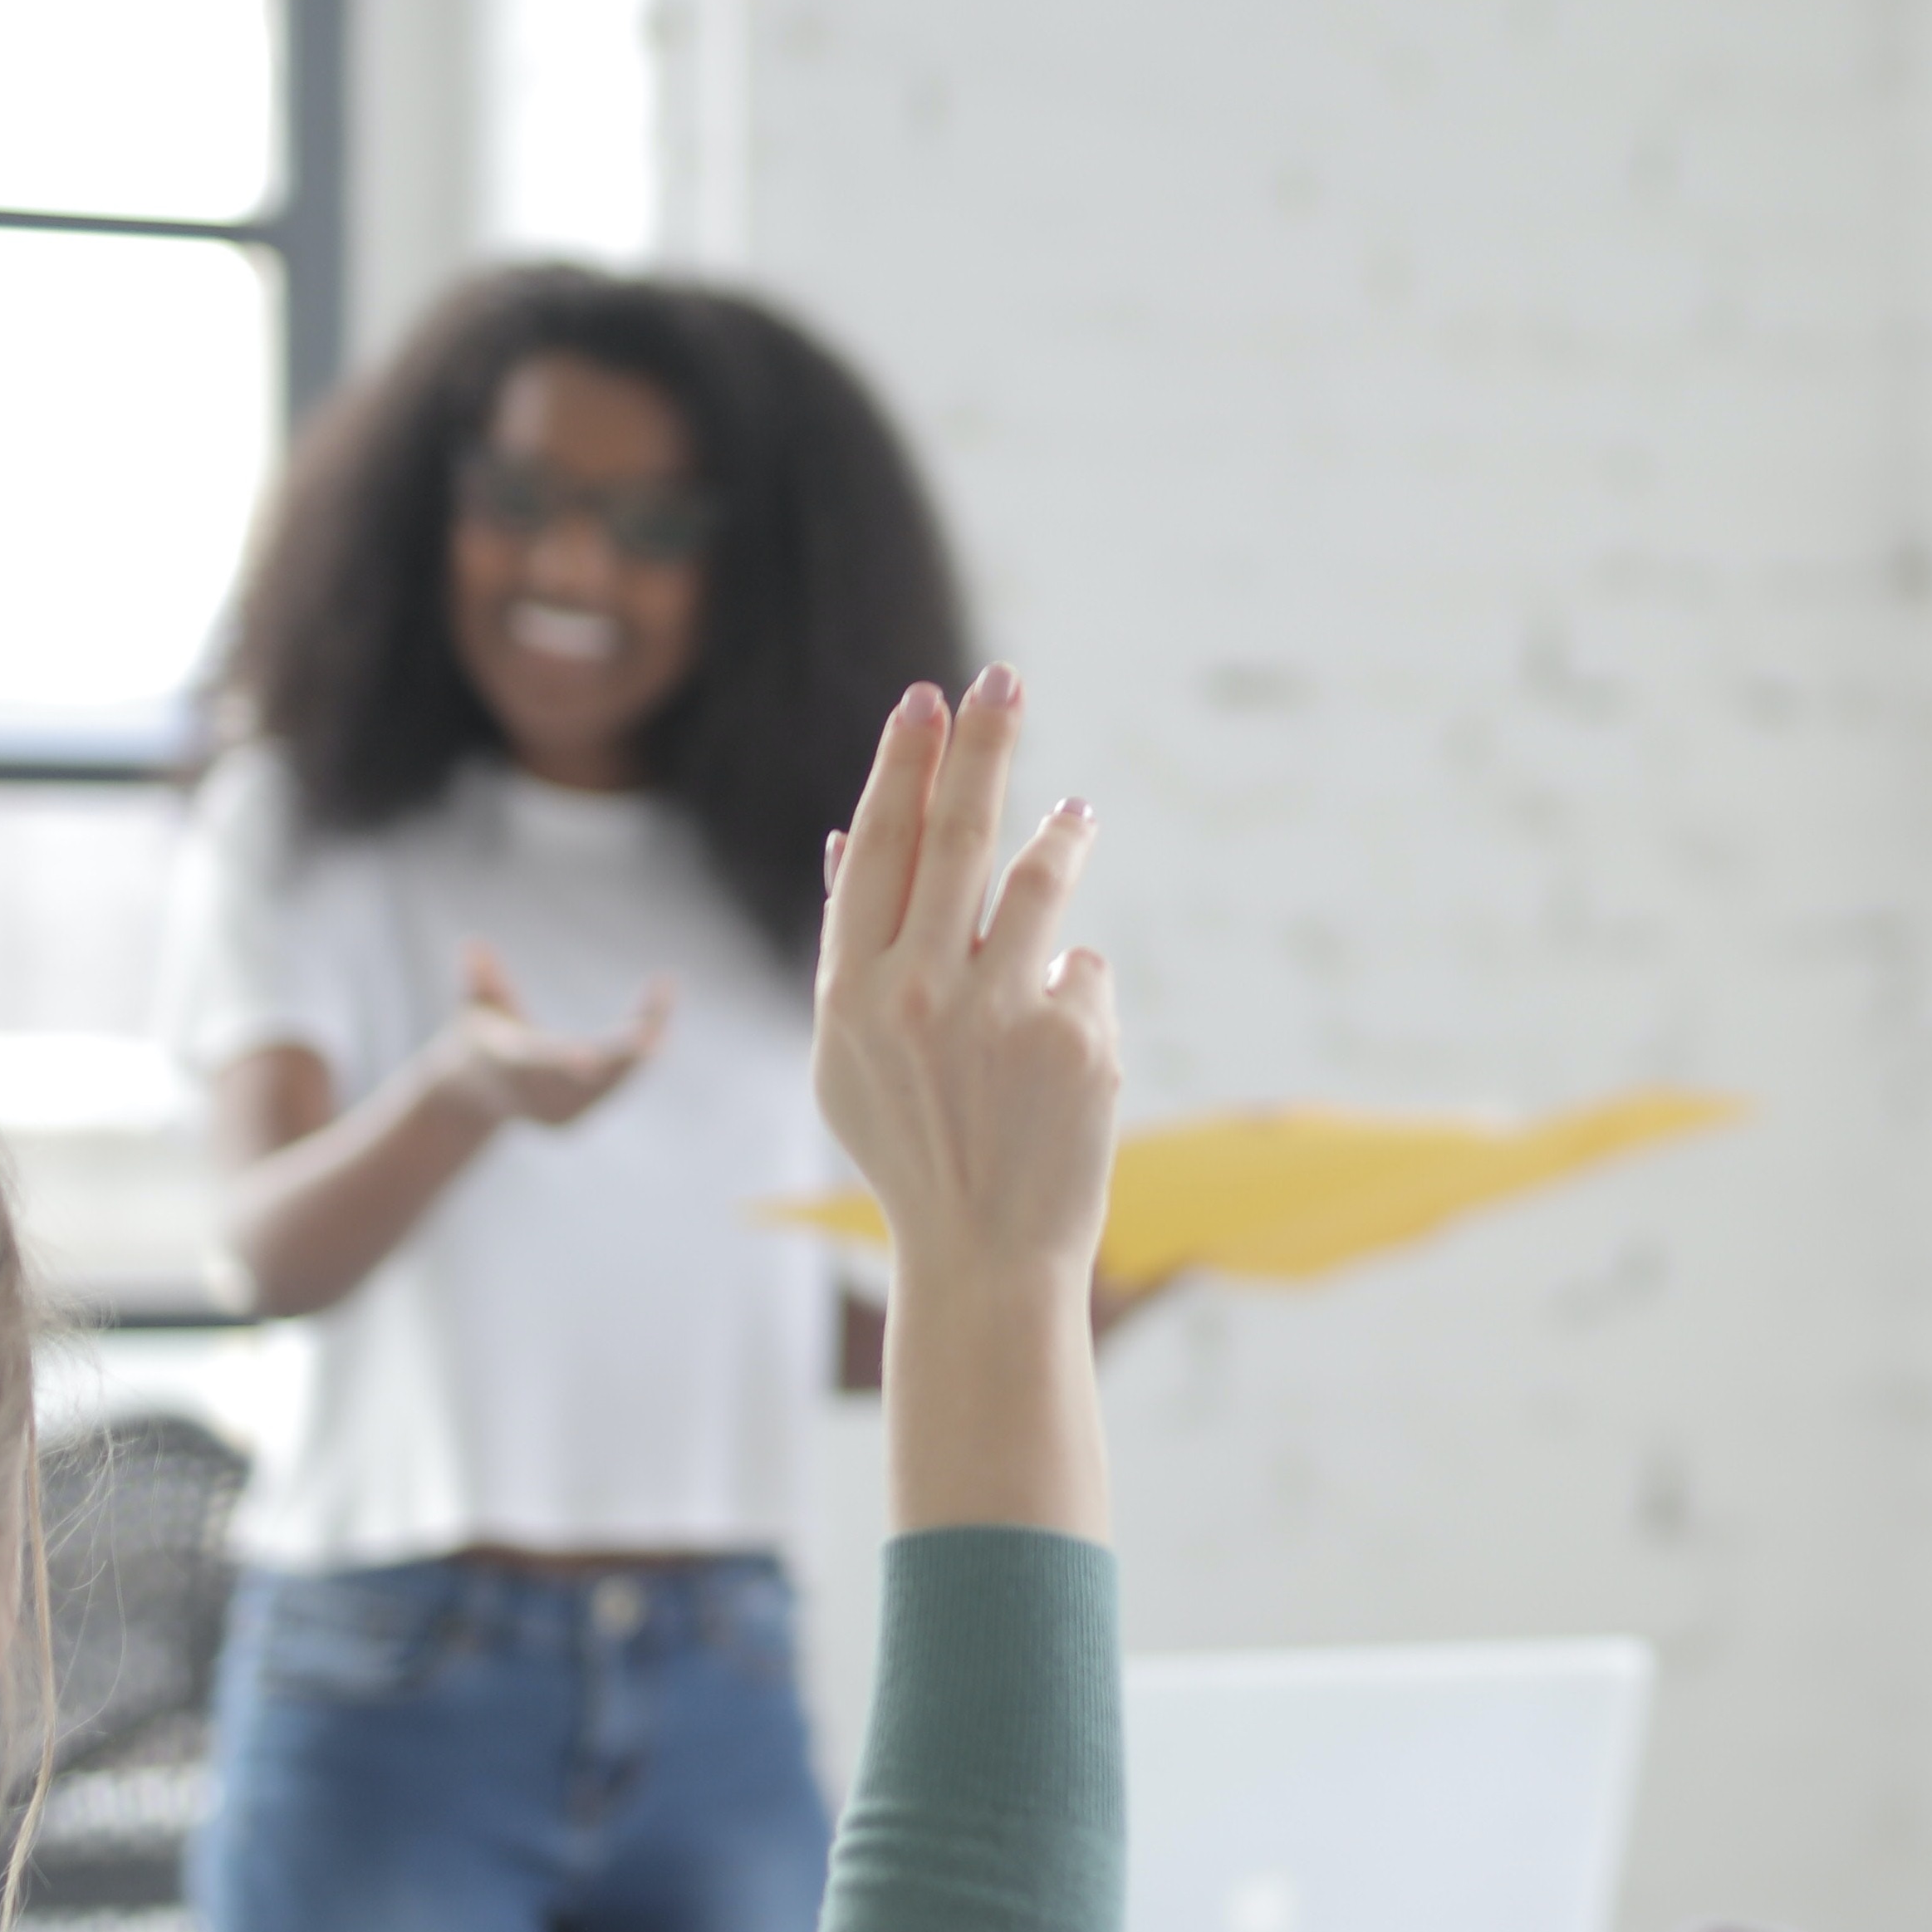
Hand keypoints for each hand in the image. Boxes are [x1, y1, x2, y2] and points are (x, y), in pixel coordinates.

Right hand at [434, 940, 671, 1129]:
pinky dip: (635, 1062)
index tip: (590, 1060)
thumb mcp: (473, 1008)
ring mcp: (553, 1114)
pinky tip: (657, 1030)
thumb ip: (480, 980)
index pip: (537, 1061)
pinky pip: (612, 1090)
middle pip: (587, 1075)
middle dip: (623, 1052)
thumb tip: (474, 944)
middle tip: (655, 1028)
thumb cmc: (473, 1040)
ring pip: (608, 1083)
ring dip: (639, 1048)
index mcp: (506, 1064)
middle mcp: (533, 1094)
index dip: (563, 1060)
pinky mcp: (569, 1123)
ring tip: (662, 1001)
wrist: (466, 1099)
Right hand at [812, 671, 1117, 1535]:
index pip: (877, 850)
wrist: (985, 1253)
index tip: (927, 698)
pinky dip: (1072, 992)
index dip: (903, 766)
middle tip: (1002, 678)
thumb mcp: (849, 1054)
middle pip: (955, 837)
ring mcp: (1002, 1016)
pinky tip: (1056, 1048)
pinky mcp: (1076, 1040)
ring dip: (1061, 836)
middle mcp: (921, 995)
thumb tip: (849, 831)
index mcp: (852, 994)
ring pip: (1042, 884)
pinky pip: (1083, 972)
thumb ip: (852, 945)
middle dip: (982, 746)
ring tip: (1076, 814)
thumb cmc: (911, 1143)